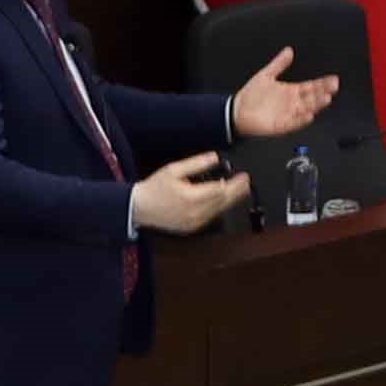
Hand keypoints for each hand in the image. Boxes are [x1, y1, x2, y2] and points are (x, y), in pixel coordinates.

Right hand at [131, 150, 246, 234]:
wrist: (139, 207)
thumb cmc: (154, 188)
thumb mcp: (174, 169)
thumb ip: (196, 163)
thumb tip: (215, 158)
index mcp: (190, 197)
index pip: (220, 191)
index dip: (234, 184)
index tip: (243, 176)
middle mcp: (194, 213)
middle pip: (223, 202)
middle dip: (237, 192)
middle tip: (247, 183)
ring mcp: (193, 223)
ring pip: (219, 211)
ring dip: (230, 201)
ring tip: (240, 190)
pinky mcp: (191, 228)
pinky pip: (211, 218)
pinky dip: (219, 208)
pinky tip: (223, 201)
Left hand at [229, 54, 339, 135]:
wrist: (236, 111)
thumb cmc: (251, 96)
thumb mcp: (266, 75)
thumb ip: (279, 64)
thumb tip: (289, 51)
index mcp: (291, 91)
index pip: (311, 86)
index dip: (322, 83)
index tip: (333, 79)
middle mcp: (293, 103)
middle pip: (312, 97)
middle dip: (324, 92)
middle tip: (334, 87)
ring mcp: (288, 114)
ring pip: (306, 109)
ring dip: (316, 105)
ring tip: (326, 98)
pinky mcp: (281, 125)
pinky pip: (294, 123)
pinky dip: (301, 120)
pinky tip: (309, 115)